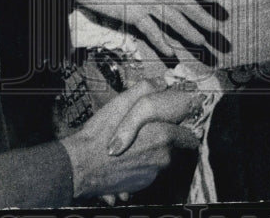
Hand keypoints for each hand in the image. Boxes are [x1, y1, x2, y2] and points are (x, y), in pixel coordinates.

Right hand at [59, 80, 199, 199]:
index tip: (174, 126)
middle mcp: (164, 158)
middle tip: (147, 135)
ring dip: (152, 155)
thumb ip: (145, 89)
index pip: (189, 136)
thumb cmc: (100, 134)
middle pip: (175, 149)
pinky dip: (141, 168)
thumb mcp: (121, 103)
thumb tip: (162, 82)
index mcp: (164, 135)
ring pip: (161, 162)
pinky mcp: (142, 187)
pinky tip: (125, 160)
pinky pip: (148, 174)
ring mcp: (154, 175)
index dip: (181, 130)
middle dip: (166, 142)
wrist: (80, 167)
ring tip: (132, 148)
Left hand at [69, 0, 229, 60]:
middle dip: (199, 15)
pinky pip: (150, 29)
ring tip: (202, 43)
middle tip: (216, 29)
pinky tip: (171, 51)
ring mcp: (144, 2)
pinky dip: (161, 39)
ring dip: (186, 30)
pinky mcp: (133, 15)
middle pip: (181, 2)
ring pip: (170, 18)